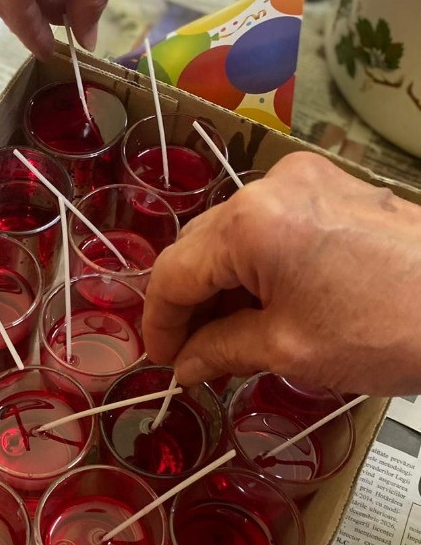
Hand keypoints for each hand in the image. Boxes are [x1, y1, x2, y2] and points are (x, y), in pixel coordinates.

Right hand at [143, 153, 420, 394]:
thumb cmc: (386, 329)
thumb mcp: (289, 349)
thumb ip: (221, 351)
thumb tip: (186, 364)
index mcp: (250, 221)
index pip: (174, 272)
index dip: (159, 323)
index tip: (162, 362)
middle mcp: (270, 185)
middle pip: (200, 247)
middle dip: (190, 304)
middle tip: (192, 356)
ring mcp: (307, 180)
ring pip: (235, 236)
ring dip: (224, 287)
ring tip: (228, 340)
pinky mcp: (335, 188)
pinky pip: (272, 227)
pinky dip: (258, 269)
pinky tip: (265, 309)